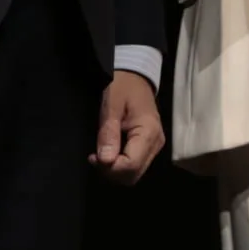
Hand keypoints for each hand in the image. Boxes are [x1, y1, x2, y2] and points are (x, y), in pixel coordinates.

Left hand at [89, 69, 163, 184]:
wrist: (136, 75)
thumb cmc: (122, 86)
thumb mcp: (111, 105)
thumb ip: (108, 133)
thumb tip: (105, 161)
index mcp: (148, 132)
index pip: (131, 165)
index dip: (110, 168)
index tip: (93, 157)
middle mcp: (156, 143)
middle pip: (134, 174)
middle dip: (111, 172)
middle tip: (94, 158)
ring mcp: (155, 146)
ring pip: (135, 173)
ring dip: (115, 170)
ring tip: (100, 155)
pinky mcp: (150, 146)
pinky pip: (135, 165)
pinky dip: (120, 165)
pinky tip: (109, 153)